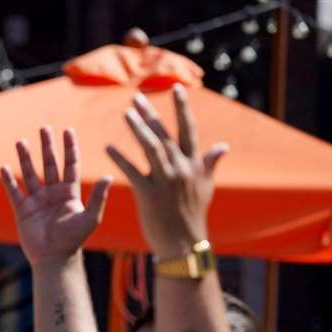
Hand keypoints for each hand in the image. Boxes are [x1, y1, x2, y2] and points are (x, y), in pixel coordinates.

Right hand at [0, 128, 111, 268]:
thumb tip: (108, 175)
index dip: (70, 148)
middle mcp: (53, 194)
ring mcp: (37, 201)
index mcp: (70, 193)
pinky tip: (4, 167)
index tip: (68, 130)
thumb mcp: (90, 217)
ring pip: (30, 174)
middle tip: (44, 128)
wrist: (53, 258)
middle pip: (49, 164)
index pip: (70, 165)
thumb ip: (99, 196)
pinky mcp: (22, 210)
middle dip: (47, 146)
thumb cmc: (73, 240)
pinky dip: (9, 180)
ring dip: (26, 158)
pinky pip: (14, 192)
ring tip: (21, 141)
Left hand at [104, 88, 226, 258]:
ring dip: (138, 129)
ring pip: (151, 148)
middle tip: (136, 97)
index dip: (182, 108)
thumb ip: (209, 163)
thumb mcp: (206, 187)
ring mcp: (166, 180)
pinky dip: (120, 158)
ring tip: (126, 113)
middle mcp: (181, 168)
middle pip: (165, 135)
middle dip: (151, 115)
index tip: (176, 88)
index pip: (189, 130)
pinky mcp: (149, 194)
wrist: (184, 243)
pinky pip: (133, 171)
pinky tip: (108, 147)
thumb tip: (223, 145)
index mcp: (194, 164)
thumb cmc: (193, 215)